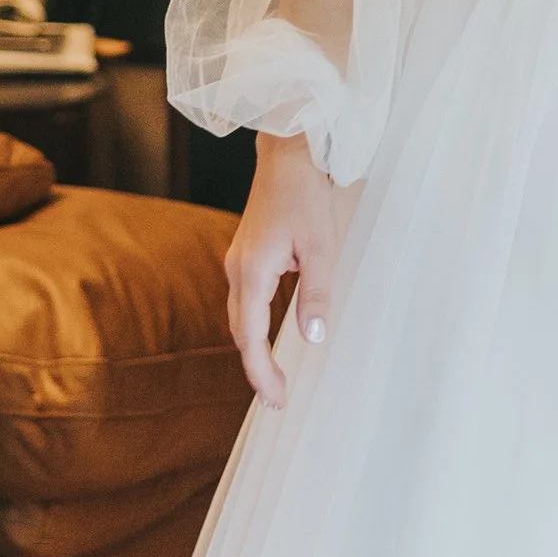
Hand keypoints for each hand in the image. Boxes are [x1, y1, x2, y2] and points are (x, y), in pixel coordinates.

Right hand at [225, 132, 338, 404]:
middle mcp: (237, 270)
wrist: (288, 155)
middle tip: (278, 401)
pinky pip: (246, 303)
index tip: (276, 400)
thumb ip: (316, 294)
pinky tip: (269, 340)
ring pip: (240, 319)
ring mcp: (238, 263)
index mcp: (251, 271)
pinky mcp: (246, 257)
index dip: (261, 372)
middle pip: (239, 332)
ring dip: (254, 351)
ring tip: (274, 381)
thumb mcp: (320, 247)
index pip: (249, 336)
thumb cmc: (305, 196)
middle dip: (257, 369)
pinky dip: (254, 329)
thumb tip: (314, 339)